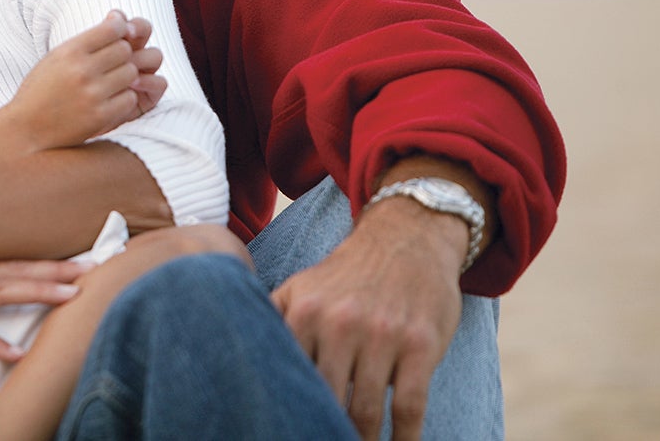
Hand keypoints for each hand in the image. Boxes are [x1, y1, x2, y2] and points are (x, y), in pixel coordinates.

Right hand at [8, 11, 166, 149]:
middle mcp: (82, 70)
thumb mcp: (54, 59)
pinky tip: (109, 101)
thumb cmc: (39, 92)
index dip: (120, 31)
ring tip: (110, 84)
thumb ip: (84, 41)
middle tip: (112, 66)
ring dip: (125, 78)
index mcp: (69, 52)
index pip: (112, 29)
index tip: (117, 38)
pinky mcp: (100, 116)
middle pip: (125, 50)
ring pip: (131, 73)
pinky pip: (129, 99)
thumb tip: (119, 19)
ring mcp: (92, 94)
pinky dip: (123, 99)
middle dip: (122, 57)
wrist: (24, 131)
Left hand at [272, 196, 465, 439]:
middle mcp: (339, 323)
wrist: (406, 239)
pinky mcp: (420, 346)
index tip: (279, 427)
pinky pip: (409, 407)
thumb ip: (273, 321)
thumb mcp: (302, 288)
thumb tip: (239, 362)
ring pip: (365, 411)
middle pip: (324, 399)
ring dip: (360, 440)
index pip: (285, 374)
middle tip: (314, 438)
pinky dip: (404, 438)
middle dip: (318, 429)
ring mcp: (382, 335)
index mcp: (304, 312)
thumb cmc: (347, 276)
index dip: (283, 410)